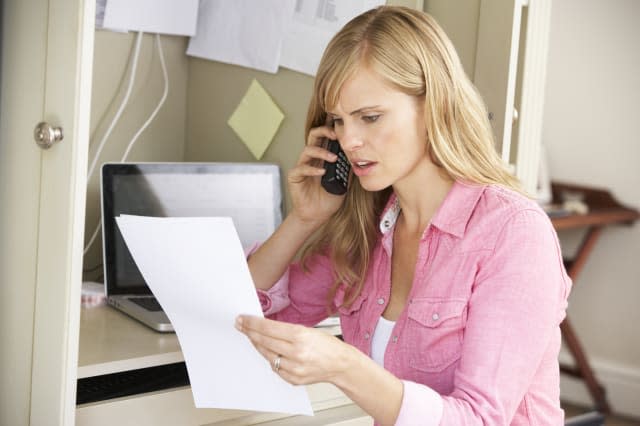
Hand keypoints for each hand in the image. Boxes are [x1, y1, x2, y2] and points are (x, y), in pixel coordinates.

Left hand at [235, 315, 352, 385]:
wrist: (341, 364)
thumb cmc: (327, 345)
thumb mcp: (307, 330)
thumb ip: (285, 330)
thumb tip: (263, 327)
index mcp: (300, 336)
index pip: (268, 328)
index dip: (252, 323)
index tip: (243, 319)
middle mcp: (296, 353)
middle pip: (264, 341)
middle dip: (250, 332)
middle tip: (241, 325)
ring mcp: (294, 368)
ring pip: (266, 355)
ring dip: (257, 345)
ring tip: (252, 337)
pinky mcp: (293, 379)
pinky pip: (275, 367)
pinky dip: (271, 358)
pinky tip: (268, 351)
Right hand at [287, 126, 345, 225]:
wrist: (318, 215)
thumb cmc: (329, 198)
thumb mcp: (344, 182)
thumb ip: (348, 169)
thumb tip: (358, 156)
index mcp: (322, 157)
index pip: (325, 137)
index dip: (331, 130)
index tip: (343, 130)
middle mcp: (312, 159)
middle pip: (313, 136)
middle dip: (324, 131)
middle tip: (335, 136)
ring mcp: (302, 167)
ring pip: (307, 150)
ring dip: (321, 152)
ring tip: (333, 158)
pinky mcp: (295, 177)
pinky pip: (301, 168)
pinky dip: (312, 169)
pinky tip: (322, 172)